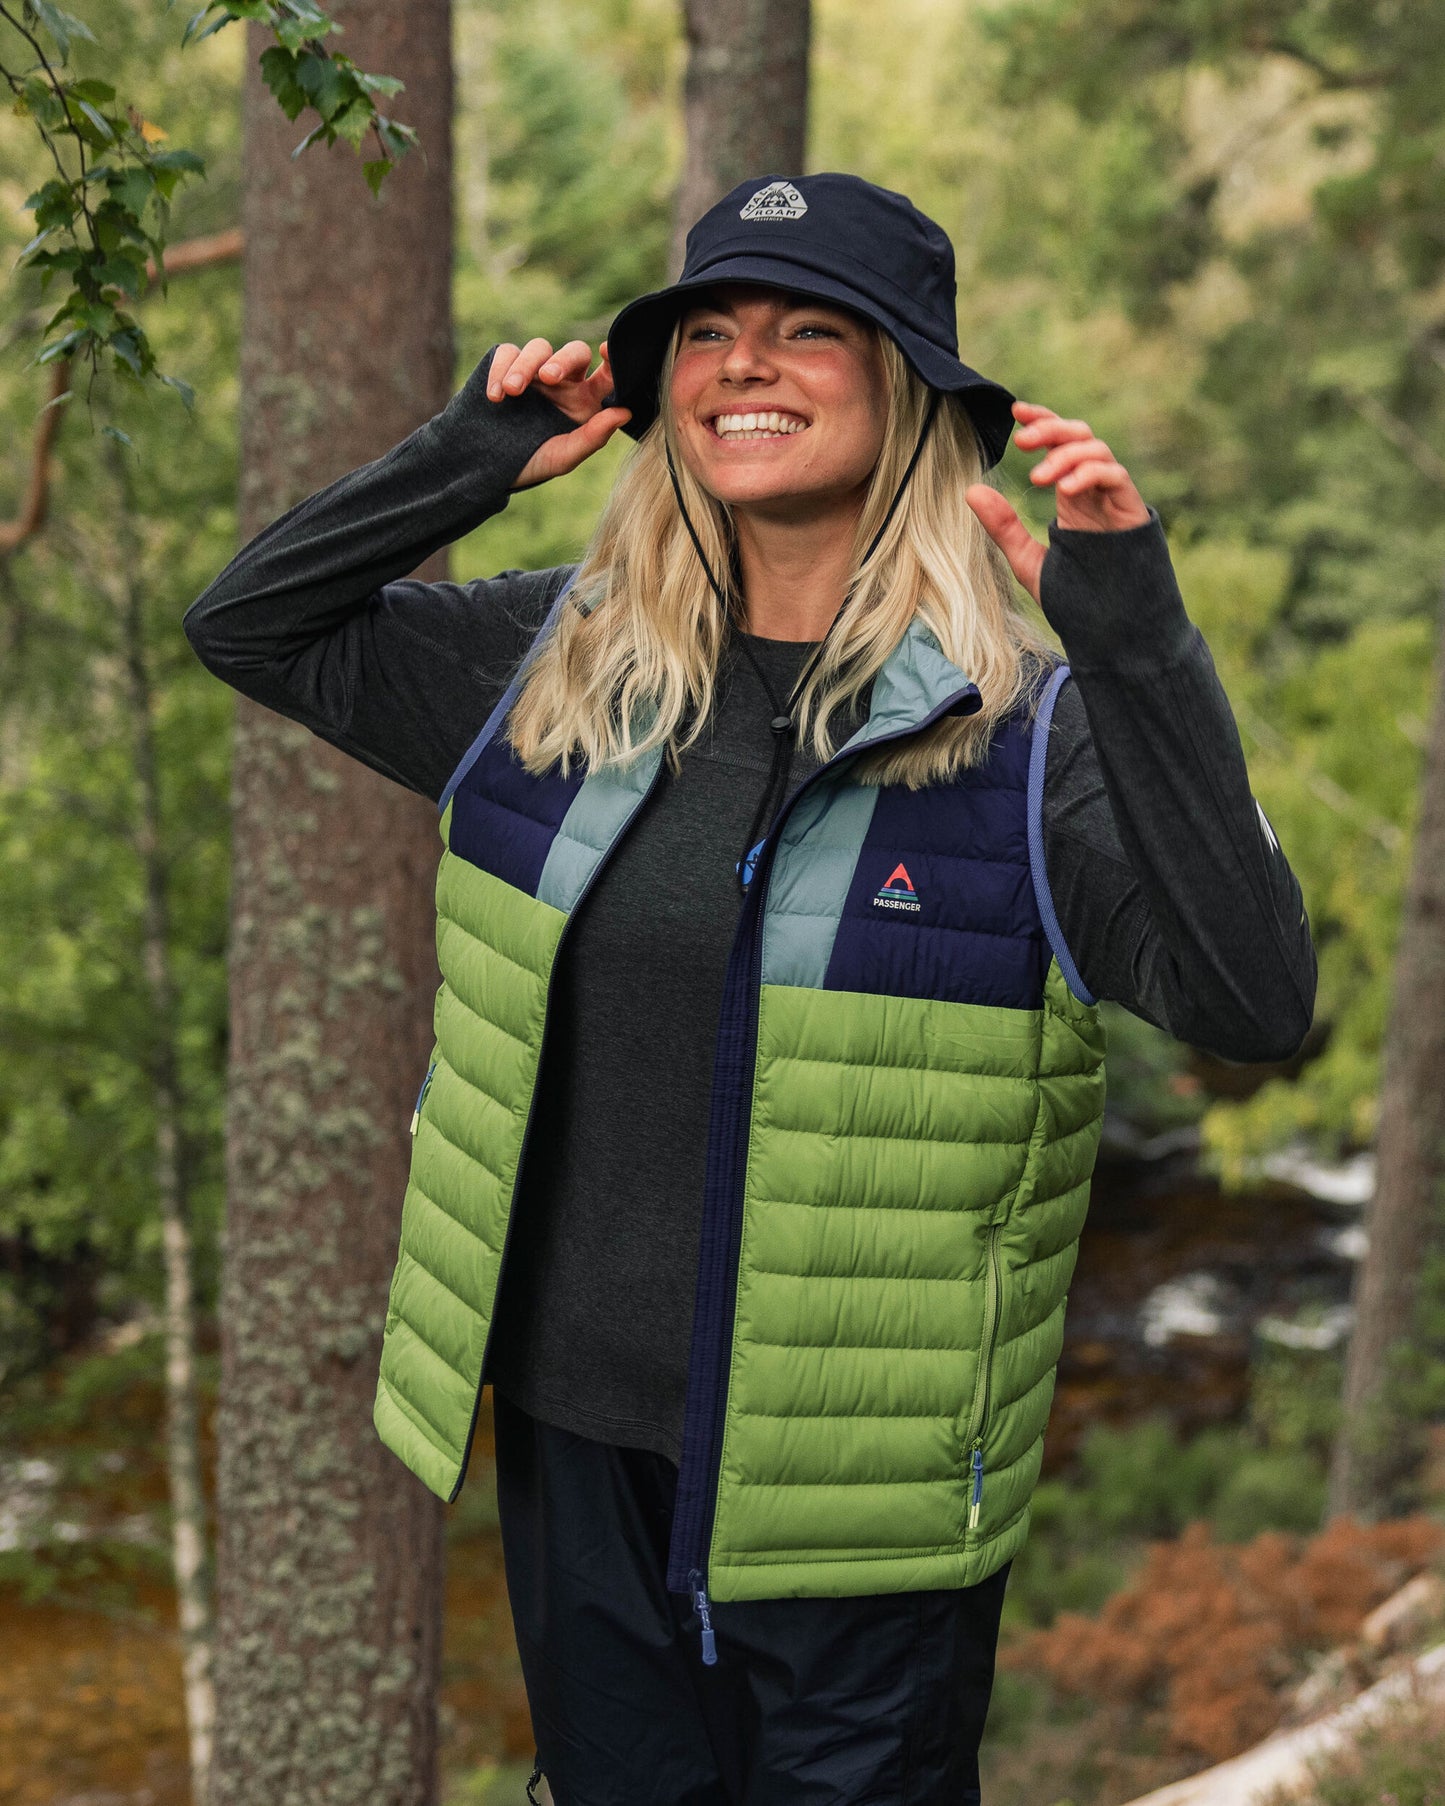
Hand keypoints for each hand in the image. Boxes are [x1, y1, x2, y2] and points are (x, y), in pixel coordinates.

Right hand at [487, 337, 631, 490]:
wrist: (484, 466)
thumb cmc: (529, 463)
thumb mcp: (562, 457)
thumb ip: (593, 437)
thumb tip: (625, 412)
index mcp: (585, 401)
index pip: (607, 373)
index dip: (612, 358)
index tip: (605, 351)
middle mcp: (563, 382)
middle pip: (574, 352)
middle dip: (562, 360)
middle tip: (548, 377)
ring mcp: (534, 372)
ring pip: (538, 348)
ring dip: (525, 366)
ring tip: (511, 392)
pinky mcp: (505, 366)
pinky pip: (507, 352)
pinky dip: (500, 369)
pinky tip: (495, 397)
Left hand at [964, 400, 1149, 603]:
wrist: (1113, 631)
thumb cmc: (1075, 599)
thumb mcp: (1028, 561)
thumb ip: (1003, 527)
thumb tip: (971, 490)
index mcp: (1072, 496)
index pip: (1059, 443)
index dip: (1041, 421)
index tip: (1015, 412)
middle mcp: (1094, 491)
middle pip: (1079, 436)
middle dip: (1051, 428)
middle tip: (1021, 440)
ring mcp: (1114, 499)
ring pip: (1096, 450)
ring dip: (1065, 455)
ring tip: (1038, 479)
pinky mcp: (1131, 511)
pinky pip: (1115, 476)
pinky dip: (1089, 474)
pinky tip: (1064, 488)